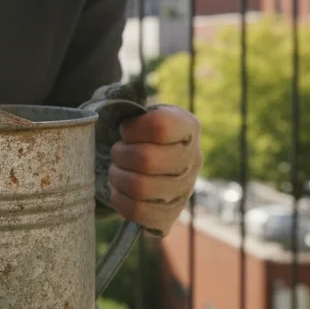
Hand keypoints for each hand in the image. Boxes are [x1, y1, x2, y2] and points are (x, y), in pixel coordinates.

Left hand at [107, 105, 201, 235]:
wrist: (149, 161)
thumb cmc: (138, 131)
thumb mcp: (137, 108)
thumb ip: (126, 98)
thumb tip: (121, 93)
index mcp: (187, 126)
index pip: (159, 127)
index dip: (132, 129)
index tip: (125, 129)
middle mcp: (193, 159)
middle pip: (146, 160)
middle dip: (120, 153)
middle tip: (117, 150)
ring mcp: (184, 190)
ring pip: (140, 188)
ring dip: (117, 177)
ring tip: (116, 169)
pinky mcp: (170, 215)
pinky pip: (139, 213)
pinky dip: (120, 200)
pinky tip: (119, 188)